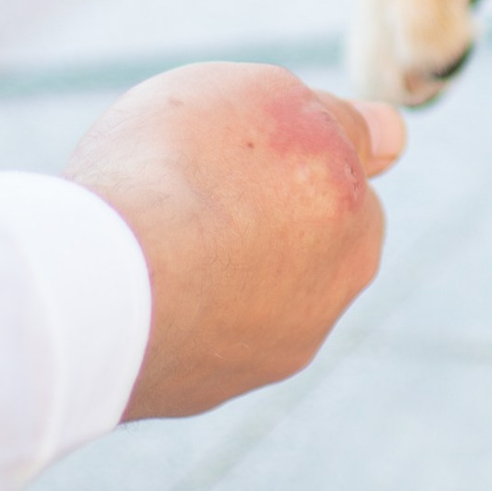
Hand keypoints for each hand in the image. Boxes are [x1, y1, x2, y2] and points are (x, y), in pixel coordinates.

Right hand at [67, 66, 406, 420]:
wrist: (100, 283)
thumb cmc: (183, 173)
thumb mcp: (271, 97)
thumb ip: (340, 120)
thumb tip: (392, 134)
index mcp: (355, 233)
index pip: (346, 182)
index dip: (292, 150)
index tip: (242, 145)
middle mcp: (321, 307)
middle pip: (301, 243)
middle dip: (261, 213)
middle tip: (192, 180)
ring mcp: (257, 358)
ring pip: (241, 292)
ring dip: (208, 263)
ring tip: (146, 230)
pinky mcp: (194, 393)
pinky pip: (187, 332)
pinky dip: (166, 304)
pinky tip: (125, 279)